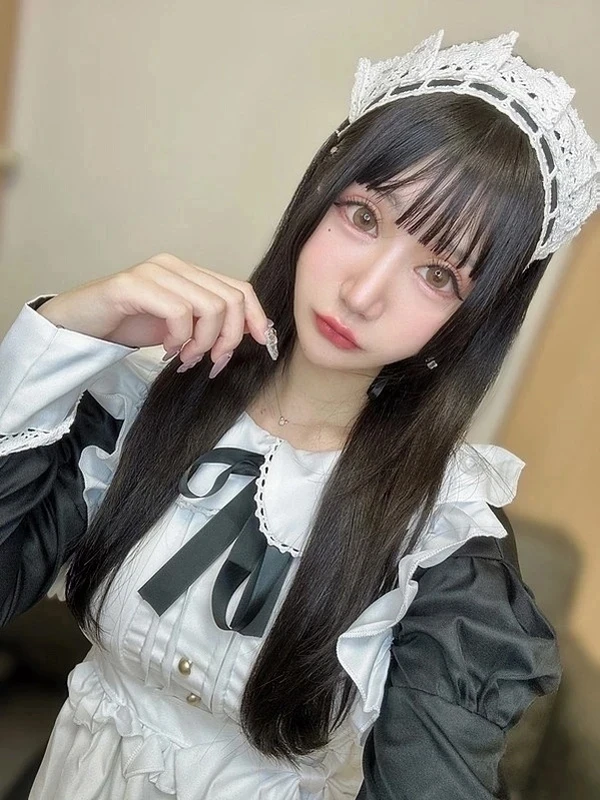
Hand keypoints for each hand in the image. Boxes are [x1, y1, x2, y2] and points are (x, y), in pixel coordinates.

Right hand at [36, 253, 272, 367]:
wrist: (80, 325)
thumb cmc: (130, 325)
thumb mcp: (180, 326)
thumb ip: (209, 323)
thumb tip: (250, 332)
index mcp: (190, 273)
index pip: (240, 288)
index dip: (256, 317)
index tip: (262, 344)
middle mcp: (175, 266)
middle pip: (230, 300)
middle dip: (228, 339)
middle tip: (210, 362)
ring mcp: (155, 272)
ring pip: (209, 307)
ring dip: (203, 342)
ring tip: (185, 357)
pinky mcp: (134, 285)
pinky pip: (178, 312)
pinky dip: (179, 338)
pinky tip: (166, 349)